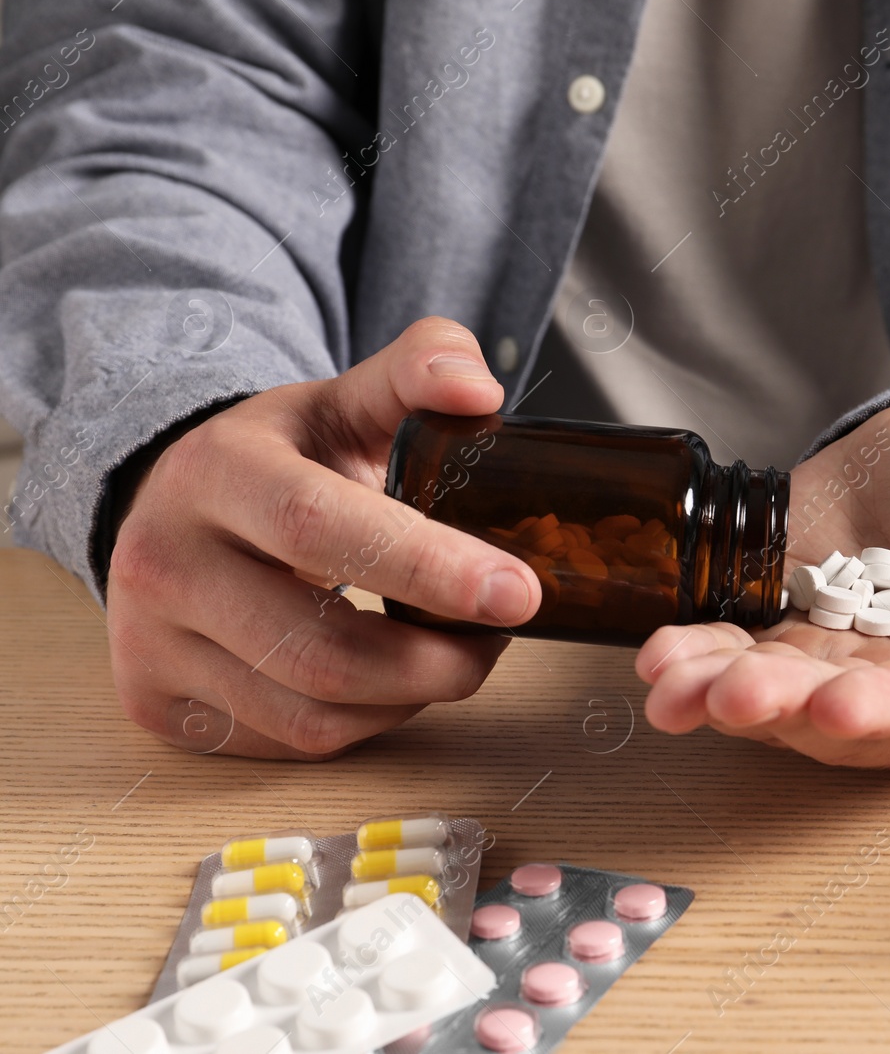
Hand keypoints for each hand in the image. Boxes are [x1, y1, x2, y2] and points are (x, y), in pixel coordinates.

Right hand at [106, 317, 540, 758]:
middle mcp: (165, 563)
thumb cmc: (282, 457)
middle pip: (322, 650)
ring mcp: (150, 644)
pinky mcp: (157, 705)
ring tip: (457, 652)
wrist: (173, 505)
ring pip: (312, 715)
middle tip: (504, 633)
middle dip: (439, 659)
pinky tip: (393, 678)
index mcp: (217, 472)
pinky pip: (291, 740)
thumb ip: (422, 370)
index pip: (320, 527)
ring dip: (411, 697)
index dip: (428, 567)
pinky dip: (366, 721)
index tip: (518, 592)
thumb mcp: (347, 399)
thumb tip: (481, 391)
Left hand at [635, 395, 889, 771]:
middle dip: (786, 712)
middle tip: (738, 694)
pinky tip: (662, 656)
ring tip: (677, 682)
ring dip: (724, 698)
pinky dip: (694, 659)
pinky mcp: (781, 622)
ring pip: (778, 698)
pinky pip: (734, 650)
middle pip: (845, 722)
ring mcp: (836, 659)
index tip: (848, 701)